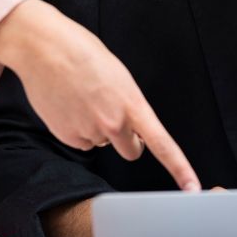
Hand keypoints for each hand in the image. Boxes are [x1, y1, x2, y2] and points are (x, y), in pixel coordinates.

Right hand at [0, 0, 199, 191]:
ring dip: (97, 129)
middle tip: (112, 115)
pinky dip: (77, 129)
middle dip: (127, 140)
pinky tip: (69, 106)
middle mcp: (112, 124)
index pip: (163, 145)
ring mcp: (88, 132)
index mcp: (132, 105)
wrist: (44, 48)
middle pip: (131, 152)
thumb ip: (128, 105)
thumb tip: (128, 124)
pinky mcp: (66, 136)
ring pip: (101, 142)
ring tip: (84, 99)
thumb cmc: (83, 53)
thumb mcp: (119, 76)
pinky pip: (81, 141)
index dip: (180, 169)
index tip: (192, 188)